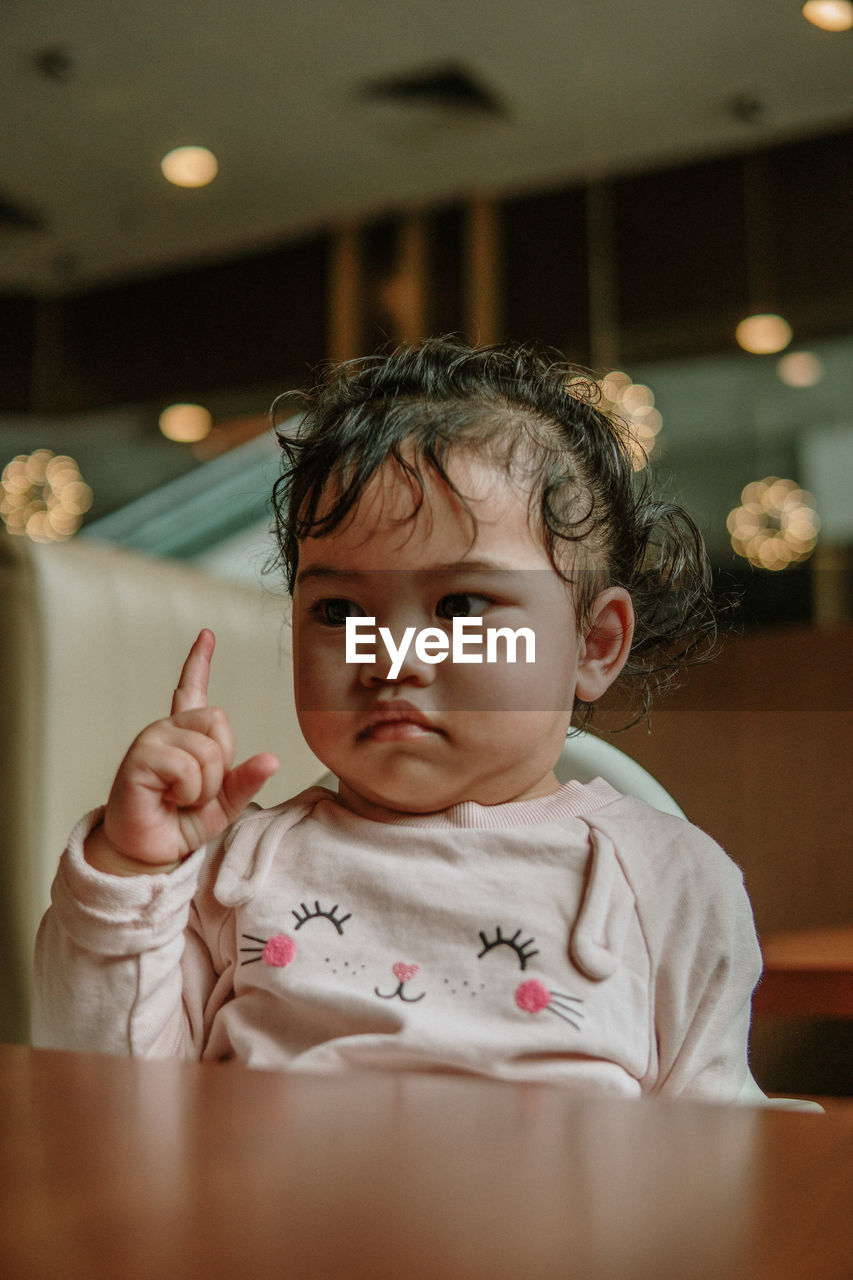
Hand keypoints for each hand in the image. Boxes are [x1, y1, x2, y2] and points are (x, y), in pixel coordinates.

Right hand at [85, 629, 278, 874]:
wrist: (150, 851)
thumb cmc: (180, 822)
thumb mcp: (225, 802)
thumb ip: (246, 779)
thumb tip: (272, 759)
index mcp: (186, 735)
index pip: (193, 689)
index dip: (199, 661)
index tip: (207, 635)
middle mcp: (167, 729)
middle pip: (219, 720)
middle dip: (222, 764)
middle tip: (197, 790)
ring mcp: (152, 740)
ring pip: (207, 749)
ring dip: (205, 786)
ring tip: (181, 797)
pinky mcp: (140, 758)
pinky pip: (187, 767)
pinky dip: (189, 792)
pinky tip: (168, 798)